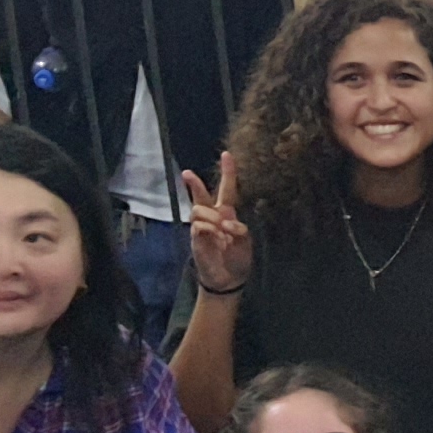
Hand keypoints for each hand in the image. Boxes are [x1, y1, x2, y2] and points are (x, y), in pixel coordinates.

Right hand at [182, 152, 249, 295]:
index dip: (228, 172)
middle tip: (186, 174)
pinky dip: (210, 230)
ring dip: (212, 218)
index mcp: (228, 213)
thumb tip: (224, 221)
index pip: (227, 189)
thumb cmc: (238, 258)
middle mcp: (213, 217)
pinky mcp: (195, 238)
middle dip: (194, 184)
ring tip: (222, 232)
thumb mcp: (245, 241)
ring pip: (199, 209)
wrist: (228, 278)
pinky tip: (217, 238)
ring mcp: (202, 227)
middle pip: (201, 196)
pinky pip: (199, 226)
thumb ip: (238, 229)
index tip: (226, 154)